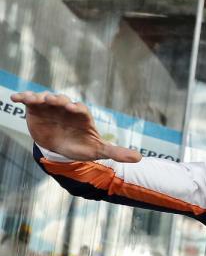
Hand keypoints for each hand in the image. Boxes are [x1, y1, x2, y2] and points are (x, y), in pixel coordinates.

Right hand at [10, 92, 140, 162]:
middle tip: (53, 101)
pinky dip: (23, 97)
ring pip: (46, 98)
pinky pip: (29, 100)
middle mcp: (66, 108)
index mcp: (81, 116)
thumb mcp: (98, 151)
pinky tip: (15, 98)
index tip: (73, 109)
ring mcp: (50, 107)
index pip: (80, 109)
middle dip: (58, 100)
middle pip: (62, 101)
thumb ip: (116, 152)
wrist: (60, 148)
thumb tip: (139, 158)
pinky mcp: (36, 108)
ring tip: (34, 99)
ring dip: (40, 97)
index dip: (77, 108)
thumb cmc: (81, 146)